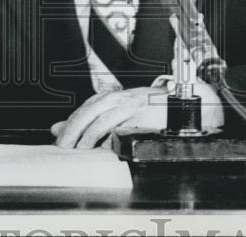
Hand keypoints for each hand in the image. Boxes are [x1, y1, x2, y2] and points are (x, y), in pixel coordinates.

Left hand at [49, 83, 223, 148]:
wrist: (186, 107)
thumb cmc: (156, 114)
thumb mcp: (124, 117)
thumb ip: (94, 122)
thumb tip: (62, 129)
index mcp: (117, 97)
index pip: (87, 107)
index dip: (71, 121)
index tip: (59, 136)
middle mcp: (123, 97)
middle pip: (90, 109)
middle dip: (74, 127)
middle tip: (62, 144)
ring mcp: (134, 103)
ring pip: (103, 114)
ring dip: (87, 132)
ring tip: (77, 148)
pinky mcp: (144, 113)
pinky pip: (121, 122)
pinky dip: (107, 133)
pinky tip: (99, 144)